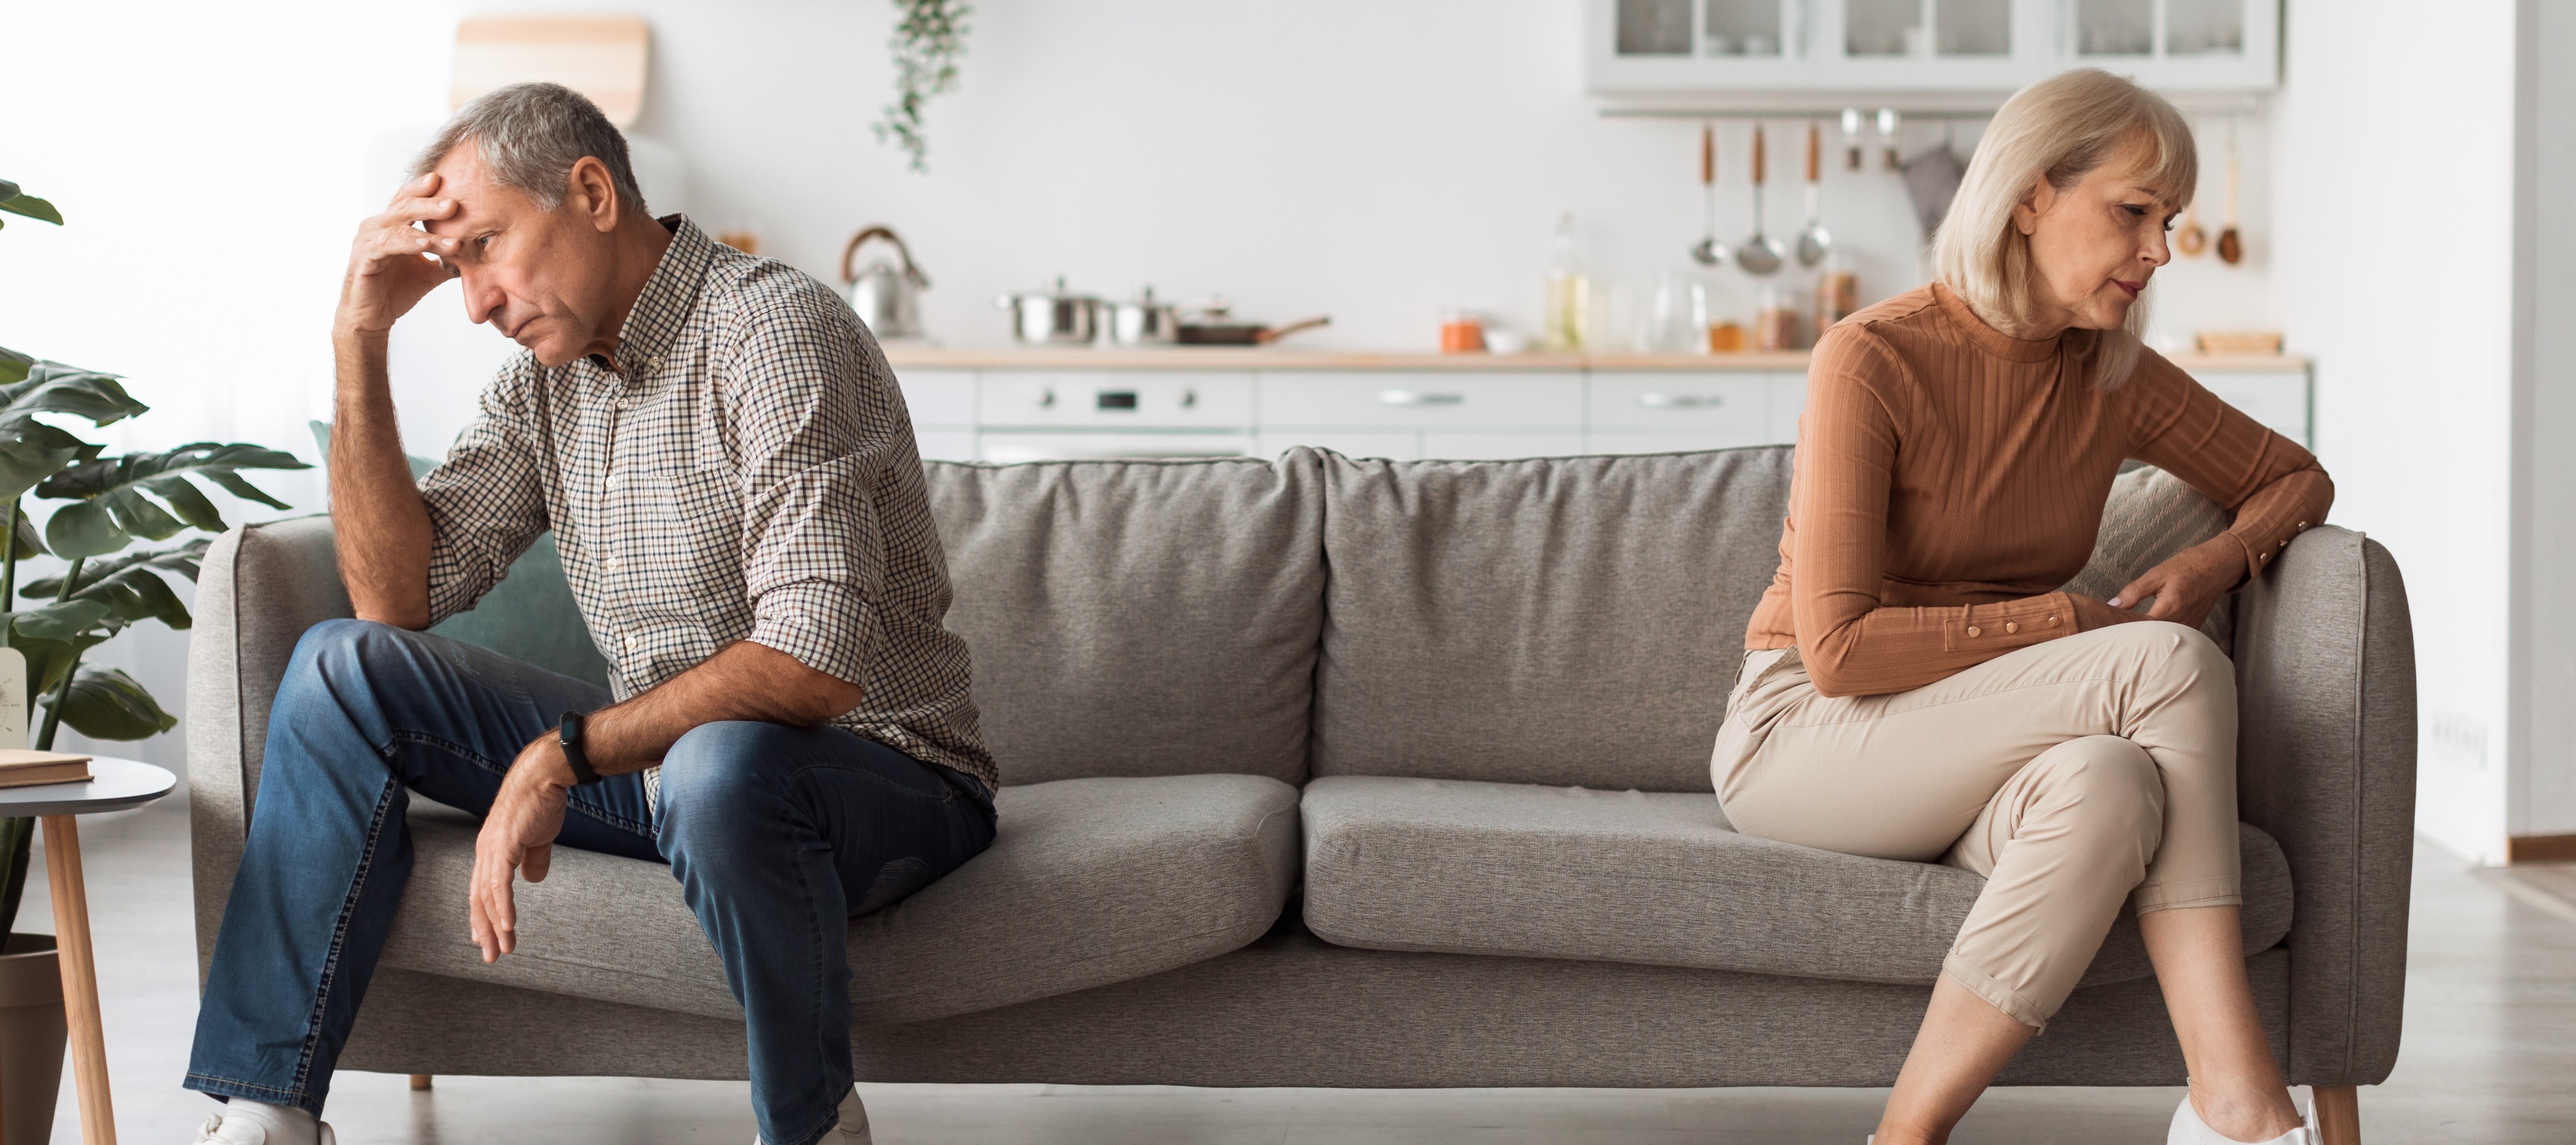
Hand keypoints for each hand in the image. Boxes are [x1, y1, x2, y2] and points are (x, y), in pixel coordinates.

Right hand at [336, 172, 462, 339]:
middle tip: (455, 201)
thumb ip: (451, 257)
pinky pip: (386, 245)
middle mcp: (376, 227)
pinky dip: (408, 242)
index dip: (426, 189)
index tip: (452, 180)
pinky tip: (427, 243)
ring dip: (426, 224)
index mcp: (391, 225)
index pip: (409, 199)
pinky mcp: (364, 259)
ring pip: (398, 224)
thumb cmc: (397, 290)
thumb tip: (482, 251)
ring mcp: (367, 241)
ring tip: (451, 223)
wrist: (372, 319)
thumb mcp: (431, 271)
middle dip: (430, 201)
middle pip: (404, 205)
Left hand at [470, 732, 572, 962]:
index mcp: (491, 850)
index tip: (485, 939)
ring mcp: (491, 849)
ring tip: (503, 948)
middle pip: (479, 899)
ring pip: (487, 896)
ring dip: (495, 926)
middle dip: (485, 930)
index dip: (482, 916)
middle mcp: (484, 852)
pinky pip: (500, 885)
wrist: (544, 775)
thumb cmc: (541, 801)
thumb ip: (534, 860)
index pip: (481, 890)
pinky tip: (508, 926)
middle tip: (491, 956)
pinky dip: (502, 907)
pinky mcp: (504, 846)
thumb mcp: (539, 838)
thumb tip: (532, 880)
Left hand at [2106, 537, 2243, 629]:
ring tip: (2126, 636)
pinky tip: (2147, 633)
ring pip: (2161, 641)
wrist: (2217, 567)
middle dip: (2130, 637)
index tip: (2107, 630)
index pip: (2139, 630)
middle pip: (2149, 639)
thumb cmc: (2187, 567)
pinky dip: (2159, 637)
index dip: (2121, 631)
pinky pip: (2172, 638)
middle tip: (2111, 635)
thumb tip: (2112, 605)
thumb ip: (2133, 592)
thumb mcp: (2156, 575)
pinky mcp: (2192, 630)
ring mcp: (2189, 629)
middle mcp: (2180, 623)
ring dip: (2145, 639)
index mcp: (2169, 609)